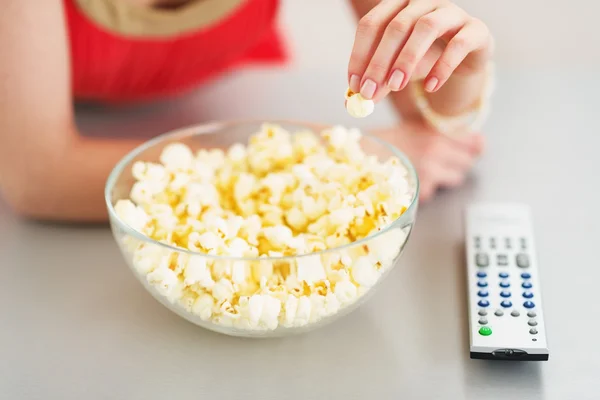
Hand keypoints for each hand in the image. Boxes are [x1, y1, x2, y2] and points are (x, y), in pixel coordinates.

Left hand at [348, 0, 492, 100]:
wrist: (465, 60)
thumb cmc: (425, 59)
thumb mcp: (397, 70)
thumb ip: (378, 81)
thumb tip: (355, 99)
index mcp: (398, 5)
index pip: (372, 23)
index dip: (360, 53)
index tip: (354, 84)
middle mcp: (424, 1)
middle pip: (396, 26)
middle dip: (380, 61)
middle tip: (369, 91)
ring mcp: (452, 12)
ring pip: (426, 28)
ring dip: (407, 59)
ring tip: (396, 86)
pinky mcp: (476, 30)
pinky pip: (458, 44)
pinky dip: (442, 66)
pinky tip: (430, 86)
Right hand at [372, 121, 483, 200]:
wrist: (358, 158)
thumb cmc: (382, 142)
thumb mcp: (413, 127)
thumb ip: (442, 132)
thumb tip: (477, 142)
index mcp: (435, 131)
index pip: (473, 141)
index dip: (472, 146)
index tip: (471, 148)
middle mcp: (436, 150)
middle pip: (467, 161)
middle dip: (457, 161)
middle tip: (439, 160)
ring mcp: (430, 172)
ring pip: (455, 178)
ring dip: (444, 176)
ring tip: (424, 170)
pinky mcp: (421, 190)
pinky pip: (434, 192)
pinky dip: (425, 189)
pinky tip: (411, 180)